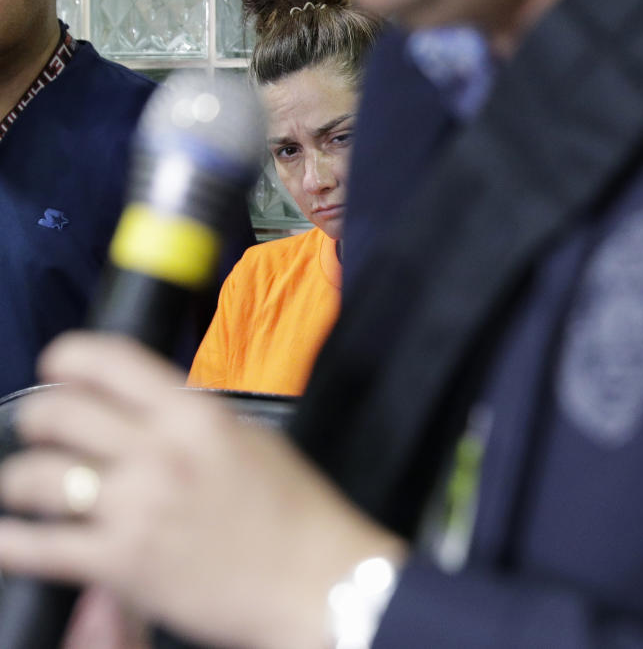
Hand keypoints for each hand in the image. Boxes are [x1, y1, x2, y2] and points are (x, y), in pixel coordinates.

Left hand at [0, 332, 407, 648]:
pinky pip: (33, 547)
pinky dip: (8, 540)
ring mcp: (137, 509)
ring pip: (33, 476)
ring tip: (33, 488)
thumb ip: (189, 420)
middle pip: (55, 412)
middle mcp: (161, 453)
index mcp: (196, 416)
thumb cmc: (295, 510)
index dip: (67, 356)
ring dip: (22, 480)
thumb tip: (137, 410)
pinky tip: (11, 533)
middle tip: (43, 432)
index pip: (107, 360)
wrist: (318, 579)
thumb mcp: (249, 439)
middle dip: (37, 419)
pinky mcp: (121, 566)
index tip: (59, 367)